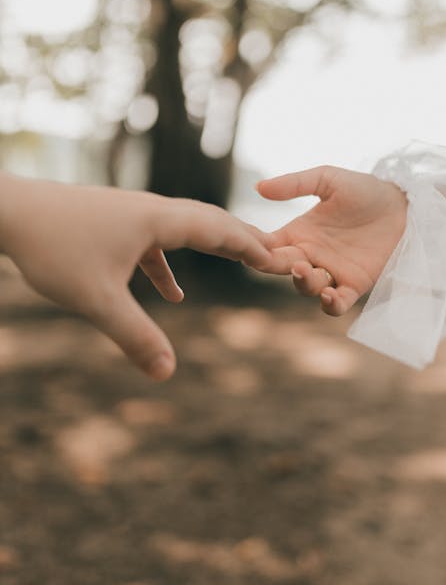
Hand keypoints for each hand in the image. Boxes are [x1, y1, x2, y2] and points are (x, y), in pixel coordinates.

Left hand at [0, 175, 270, 379]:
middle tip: (273, 256)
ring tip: (239, 263)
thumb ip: (135, 336)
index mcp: (156, 220)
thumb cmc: (53, 249)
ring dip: (212, 247)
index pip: (217, 229)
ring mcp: (131, 215)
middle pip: (208, 222)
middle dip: (241, 241)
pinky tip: (171, 294)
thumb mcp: (97, 300)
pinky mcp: (114, 223)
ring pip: (183, 229)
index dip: (250, 246)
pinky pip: (154, 243)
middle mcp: (150, 211)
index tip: (279, 259)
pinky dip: (170, 266)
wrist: (11, 211)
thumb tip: (168, 374)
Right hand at [257, 165, 407, 315]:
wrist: (404, 205)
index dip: (255, 248)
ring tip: (306, 270)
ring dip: (303, 283)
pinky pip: (336, 304)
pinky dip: (330, 304)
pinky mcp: (355, 284)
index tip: (247, 246)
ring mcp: (332, 272)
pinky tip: (330, 295)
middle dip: (276, 267)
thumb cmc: (365, 189)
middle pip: (282, 269)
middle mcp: (311, 254)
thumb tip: (258, 187)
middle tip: (284, 257)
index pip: (268, 246)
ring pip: (306, 288)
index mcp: (299, 233)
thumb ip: (294, 183)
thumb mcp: (328, 179)